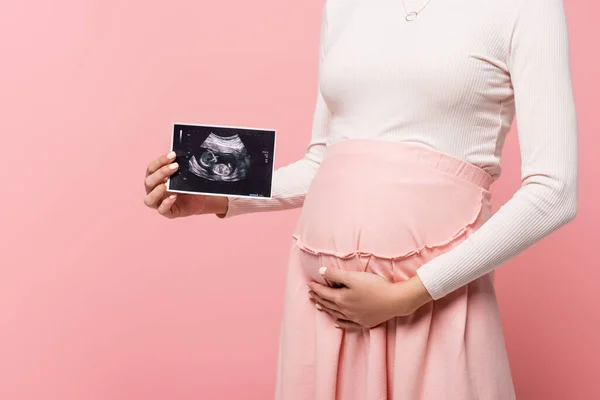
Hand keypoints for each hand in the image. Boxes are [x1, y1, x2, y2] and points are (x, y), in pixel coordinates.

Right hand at [143, 151, 228, 218]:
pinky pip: (162, 210)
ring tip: (166, 185)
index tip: (172, 155)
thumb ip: (180, 167)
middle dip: (160, 173)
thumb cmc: (187, 185)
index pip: (151, 169)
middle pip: (149, 182)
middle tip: (175, 167)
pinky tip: (173, 196)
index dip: (159, 161)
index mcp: (155, 179)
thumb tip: (183, 154)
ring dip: (156, 191)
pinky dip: (166, 203)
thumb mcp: (184, 175)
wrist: (199, 199)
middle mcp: (153, 191)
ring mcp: (159, 203)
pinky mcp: (168, 213)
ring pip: (149, 200)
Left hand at [307, 267, 432, 329]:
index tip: (309, 284)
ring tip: (318, 307)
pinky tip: (337, 323)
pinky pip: (348, 324)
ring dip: (326, 309)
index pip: (324, 293)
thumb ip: (335, 275)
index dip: (315, 288)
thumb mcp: (353, 277)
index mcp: (341, 298)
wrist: (395, 300)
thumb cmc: (374, 286)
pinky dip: (340, 323)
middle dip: (318, 298)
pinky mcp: (364, 322)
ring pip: (335, 314)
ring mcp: (355, 318)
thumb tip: (321, 272)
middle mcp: (345, 310)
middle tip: (310, 294)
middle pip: (328, 304)